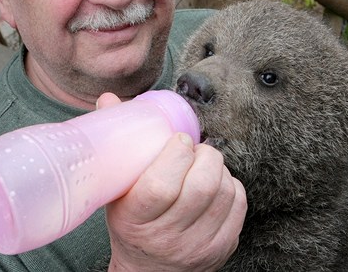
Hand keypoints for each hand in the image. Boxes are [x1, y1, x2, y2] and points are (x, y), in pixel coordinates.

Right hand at [97, 93, 246, 270]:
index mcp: (135, 220)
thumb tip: (109, 99)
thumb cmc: (131, 225)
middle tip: (195, 149)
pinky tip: (216, 183)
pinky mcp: (221, 248)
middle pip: (201, 186)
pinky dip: (231, 184)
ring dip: (218, 168)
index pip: (161, 186)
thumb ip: (115, 145)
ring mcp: (198, 246)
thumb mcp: (115, 192)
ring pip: (224, 191)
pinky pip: (239, 204)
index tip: (177, 139)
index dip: (175, 154)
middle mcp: (167, 238)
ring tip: (204, 165)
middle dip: (204, 155)